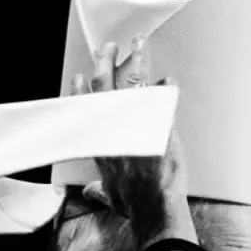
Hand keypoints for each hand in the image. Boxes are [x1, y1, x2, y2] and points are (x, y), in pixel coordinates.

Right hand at [75, 37, 196, 248]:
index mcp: (101, 142)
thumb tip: (91, 192)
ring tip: (138, 43)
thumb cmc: (132, 205)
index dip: (82, 89)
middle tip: (107, 47)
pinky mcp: (160, 124)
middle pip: (105, 85)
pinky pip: (163, 98)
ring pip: (133, 81)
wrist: (154, 207)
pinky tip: (168, 78)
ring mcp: (138, 122)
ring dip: (136, 59)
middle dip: (105, 61)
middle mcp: (115, 128)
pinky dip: (165, 87)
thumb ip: (99, 190)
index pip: (86, 108)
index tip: (82, 75)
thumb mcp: (110, 196)